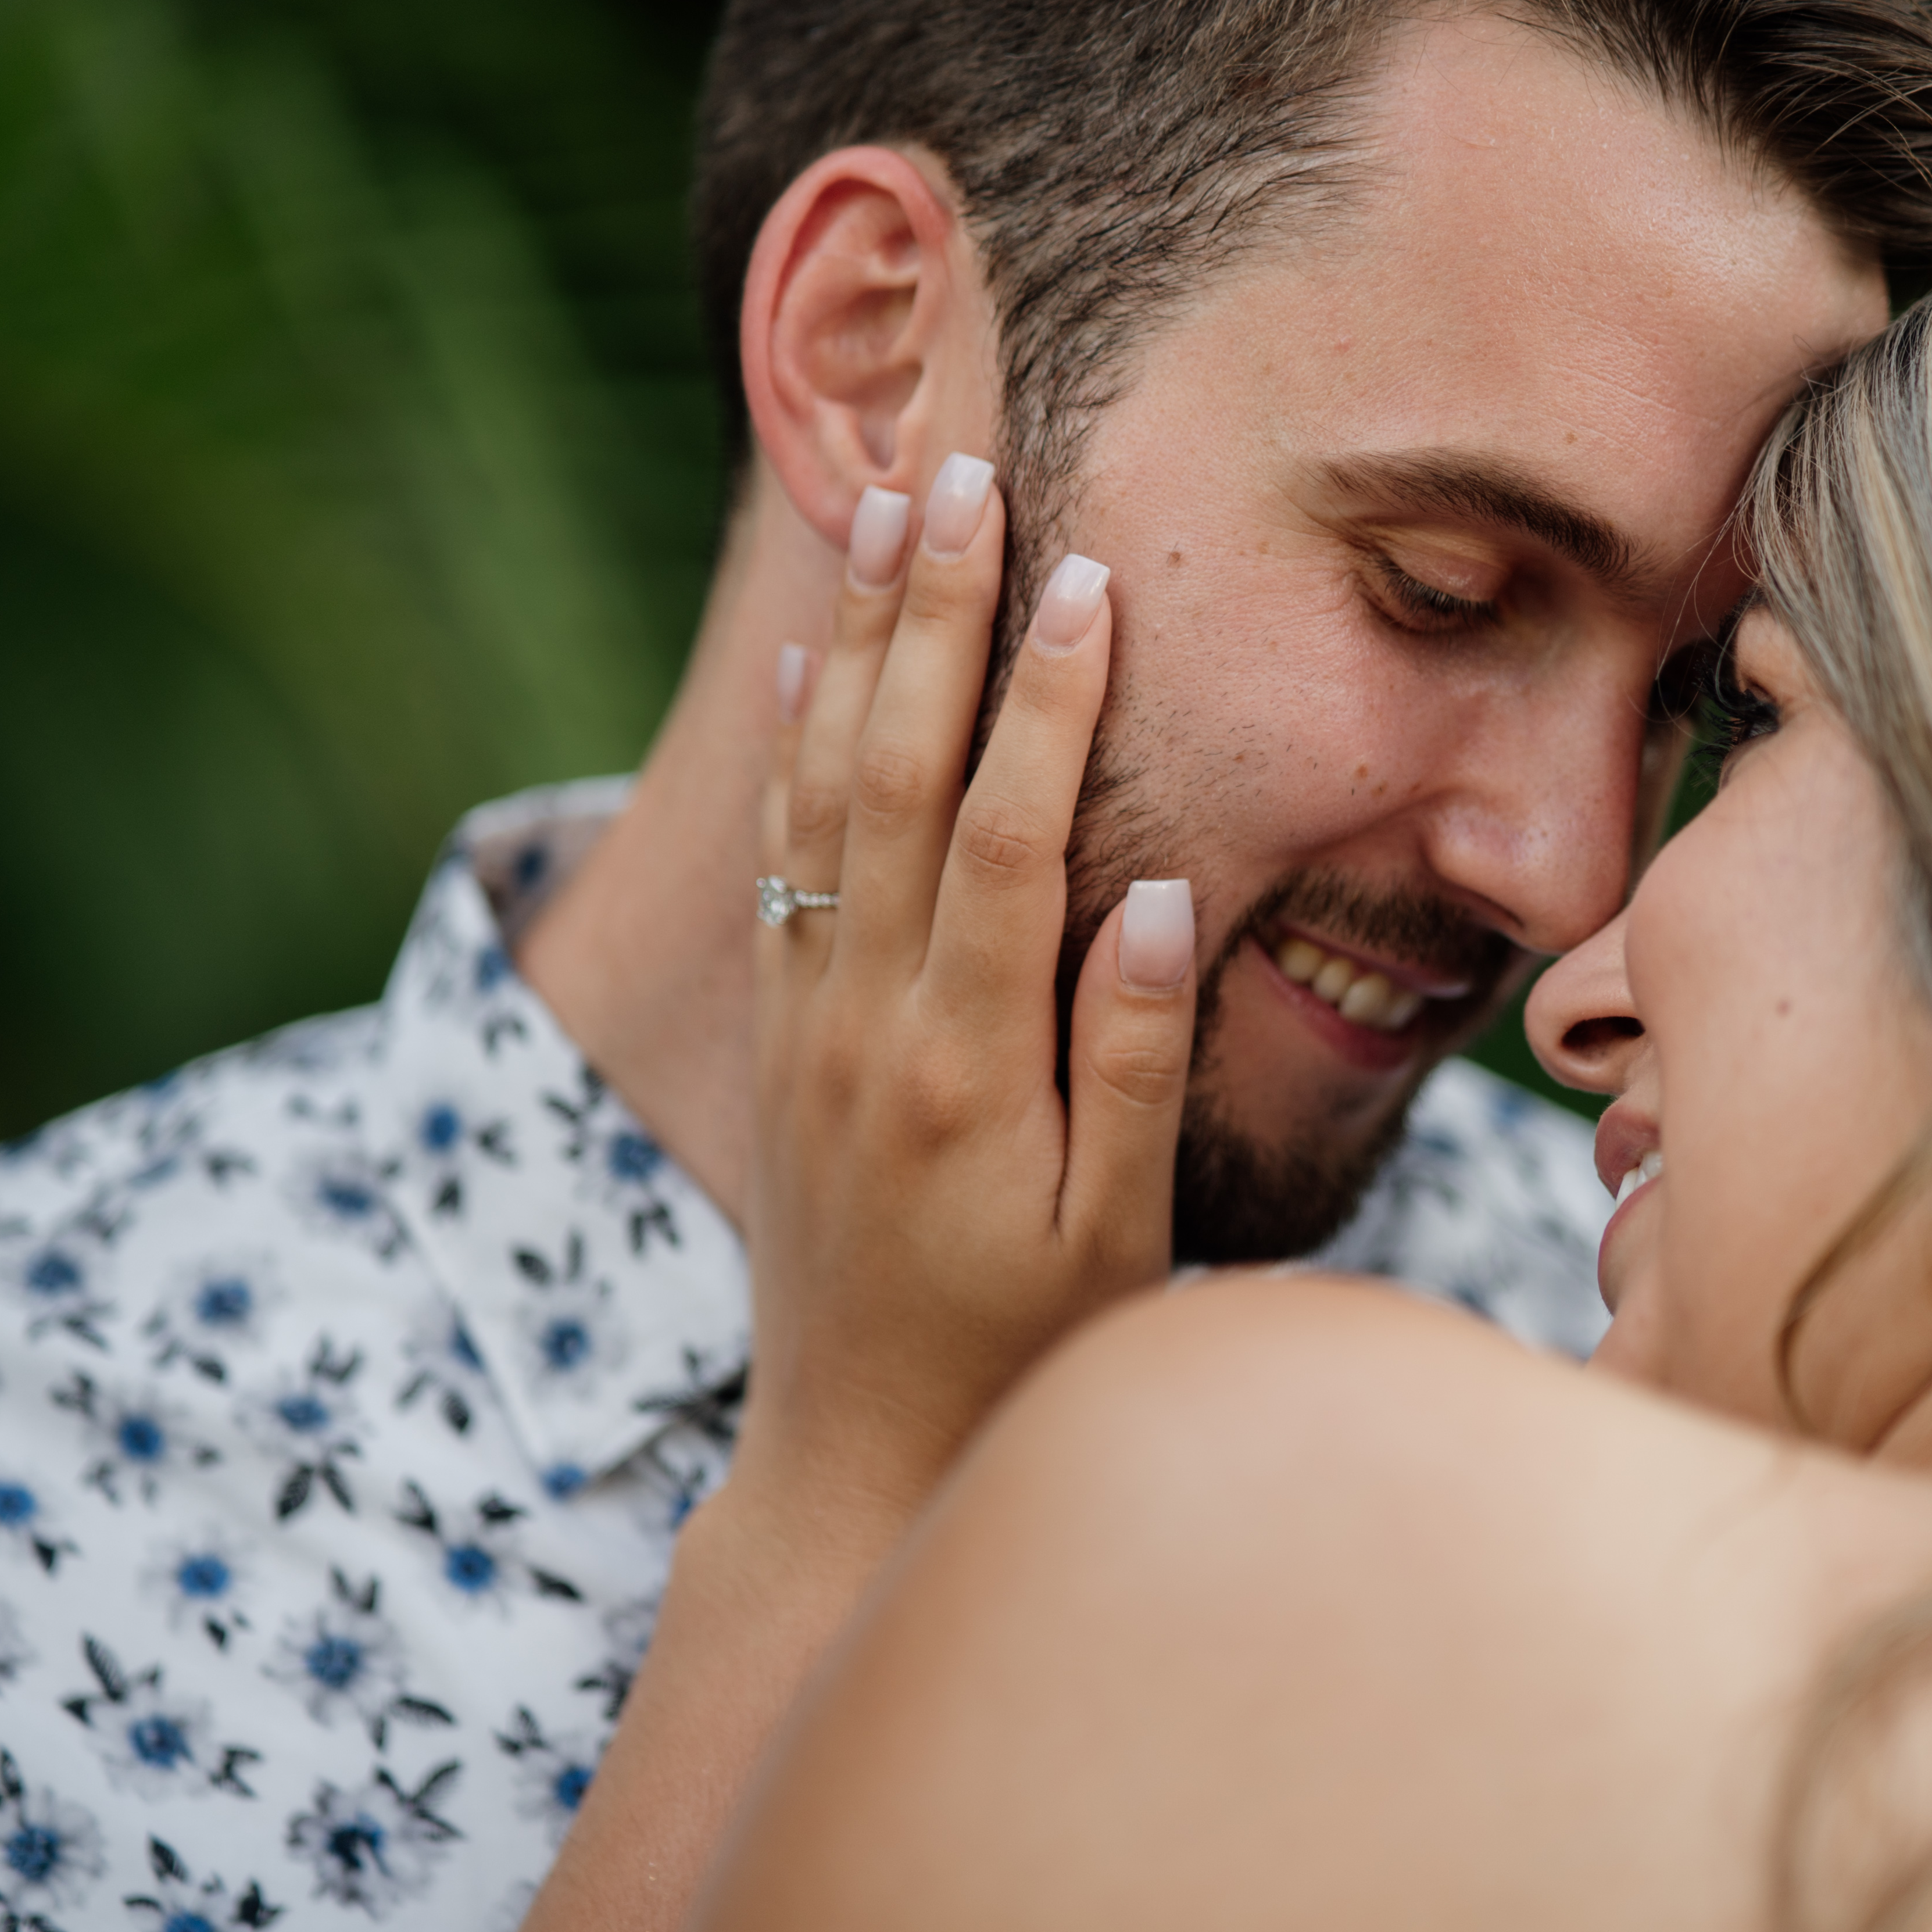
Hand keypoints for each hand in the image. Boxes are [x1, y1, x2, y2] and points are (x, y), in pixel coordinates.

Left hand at [740, 452, 1198, 1521]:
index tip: (1084, 574)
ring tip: (876, 512)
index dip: (1045, 702)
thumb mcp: (1114, 1242)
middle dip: (930, 617)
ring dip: (850, 647)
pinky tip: (787, 664)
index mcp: (966, 1064)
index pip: (1007, 838)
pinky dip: (780, 751)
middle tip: (958, 472)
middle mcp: (867, 1019)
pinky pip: (773, 863)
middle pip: (895, 777)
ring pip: (819, 795)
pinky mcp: (780, 1035)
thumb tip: (1158, 897)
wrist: (851, 1459)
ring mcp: (807, 1020)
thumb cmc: (1019, 1357)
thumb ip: (1133, 1067)